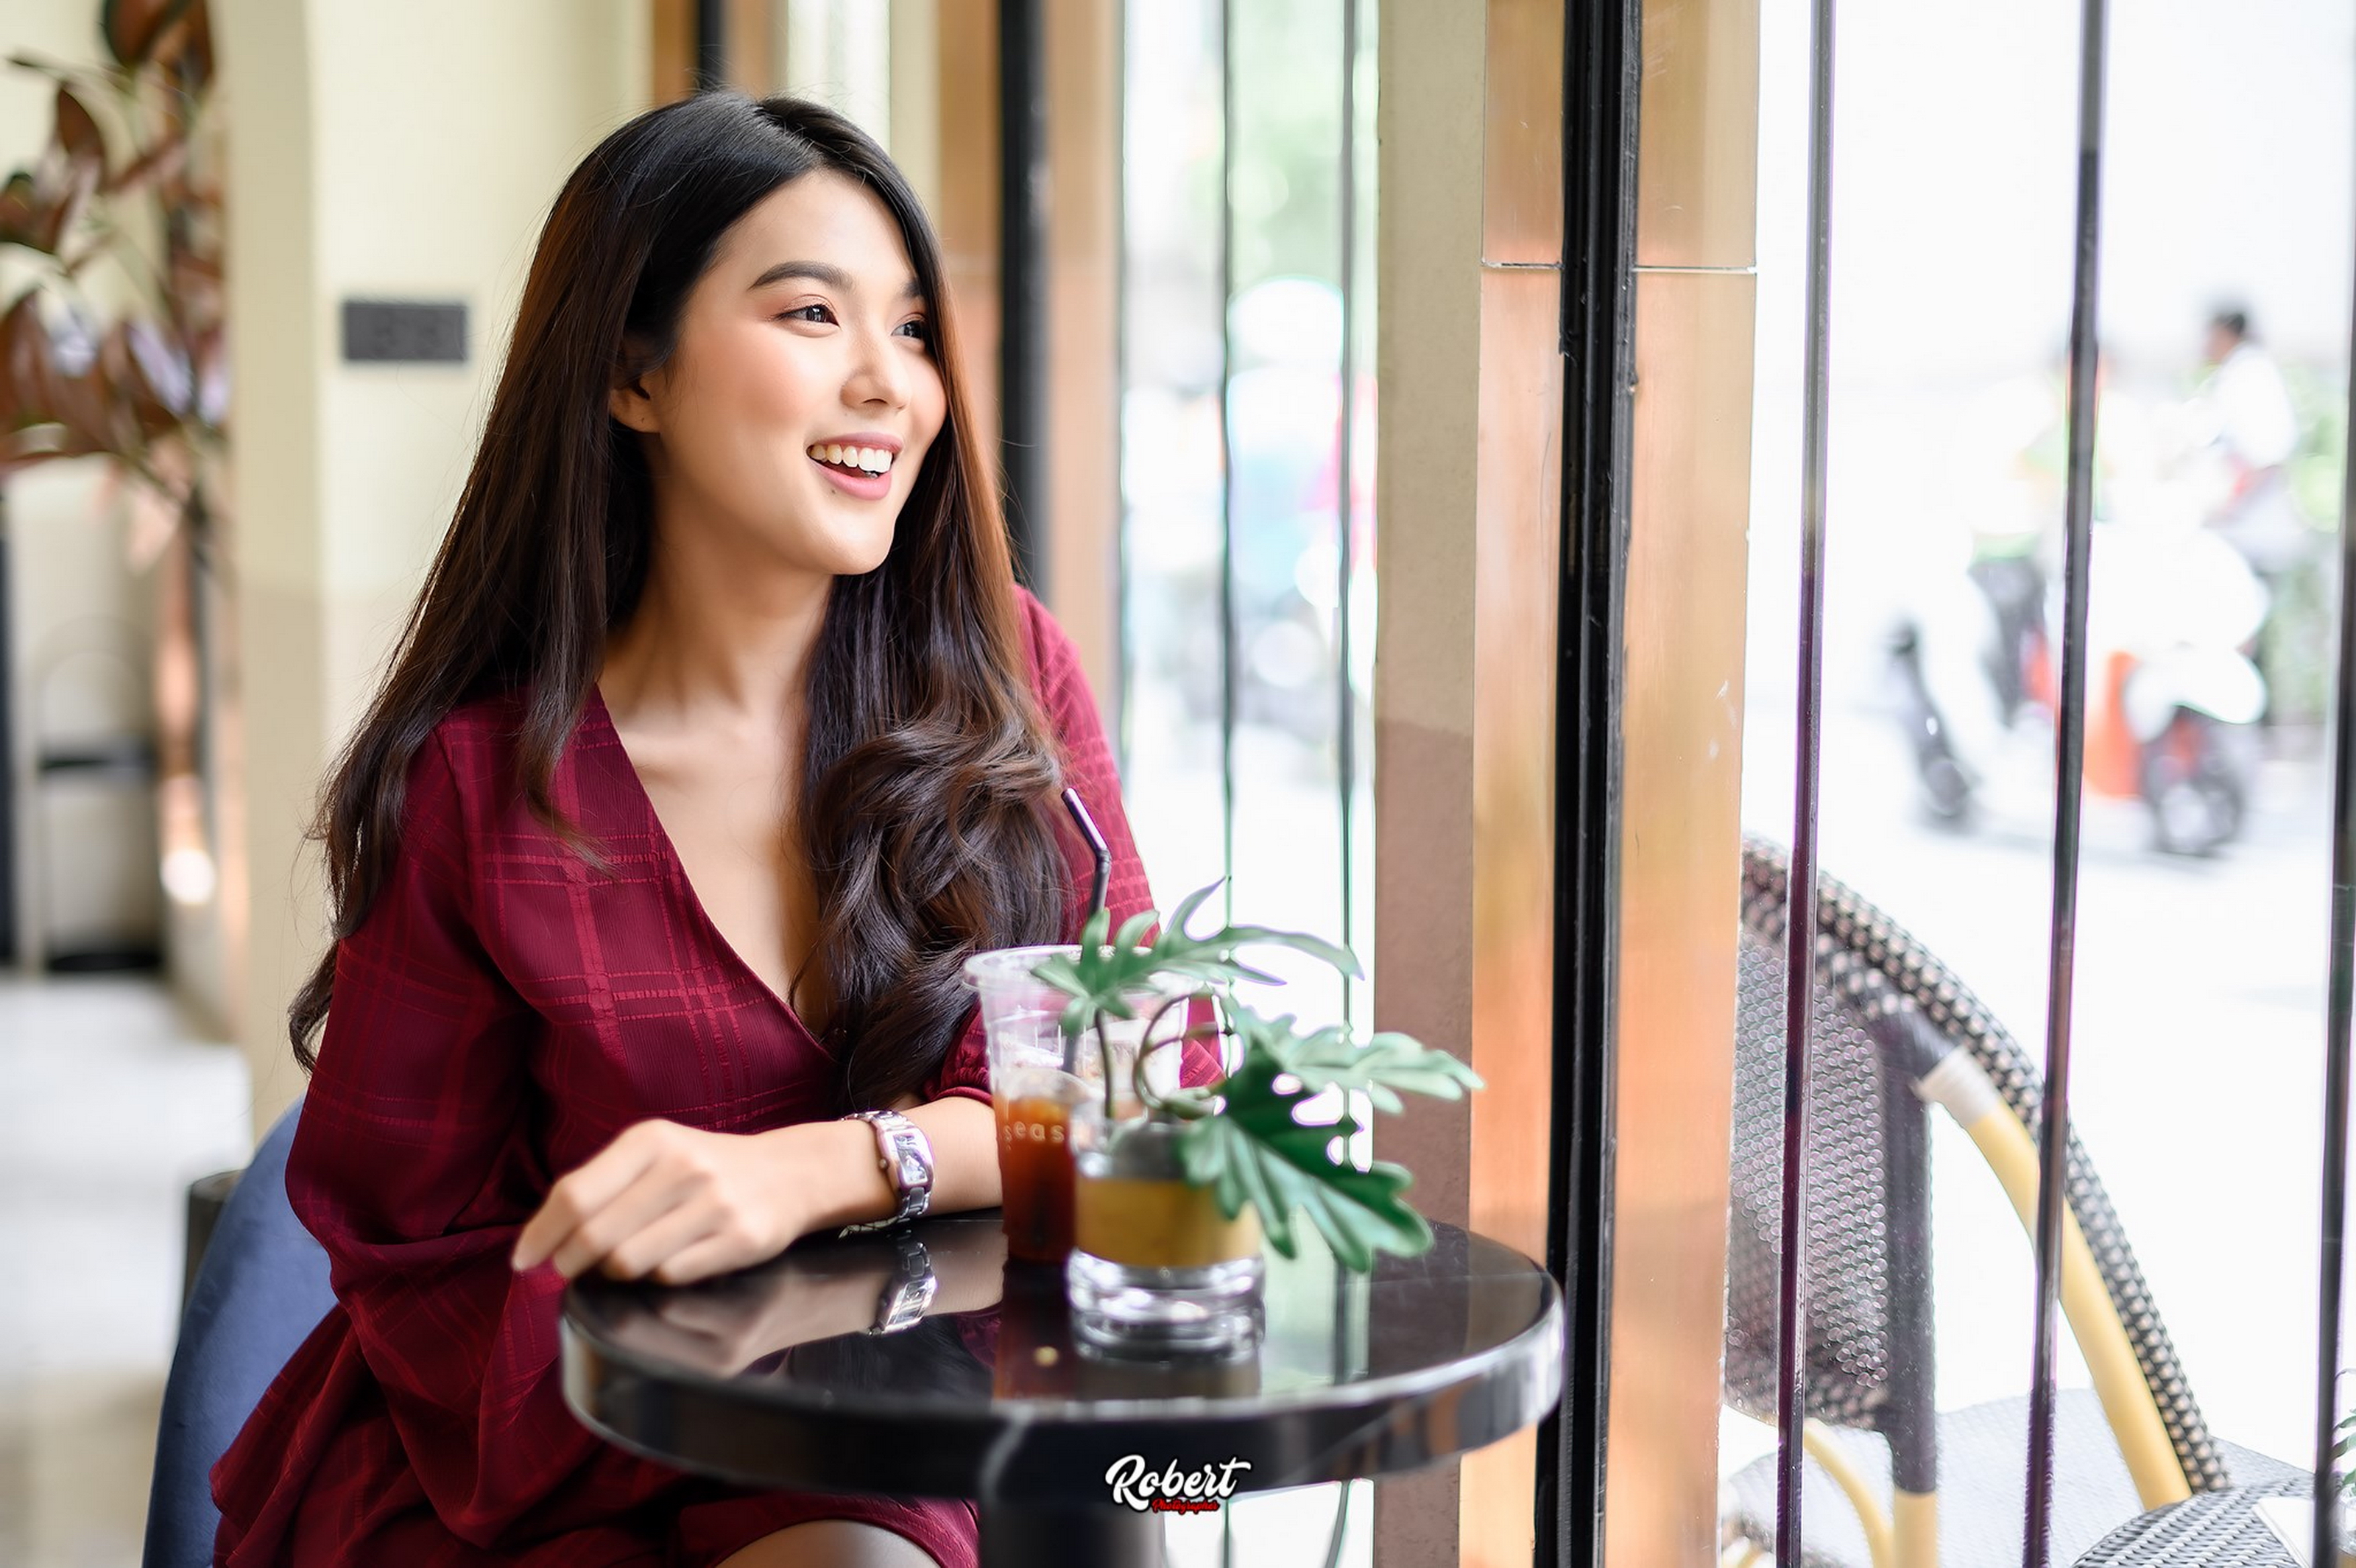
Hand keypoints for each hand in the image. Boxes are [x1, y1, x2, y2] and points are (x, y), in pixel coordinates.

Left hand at [509, 1118, 806, 1286]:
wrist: (788, 1173)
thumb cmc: (702, 1169)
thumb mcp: (654, 1155)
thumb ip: (601, 1186)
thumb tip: (541, 1238)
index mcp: (651, 1140)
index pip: (575, 1194)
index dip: (541, 1233)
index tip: (522, 1261)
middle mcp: (682, 1166)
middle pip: (595, 1236)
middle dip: (570, 1262)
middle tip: (570, 1269)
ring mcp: (714, 1203)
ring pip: (628, 1262)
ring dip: (613, 1273)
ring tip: (621, 1264)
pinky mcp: (740, 1239)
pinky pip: (670, 1277)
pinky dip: (656, 1278)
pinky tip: (665, 1263)